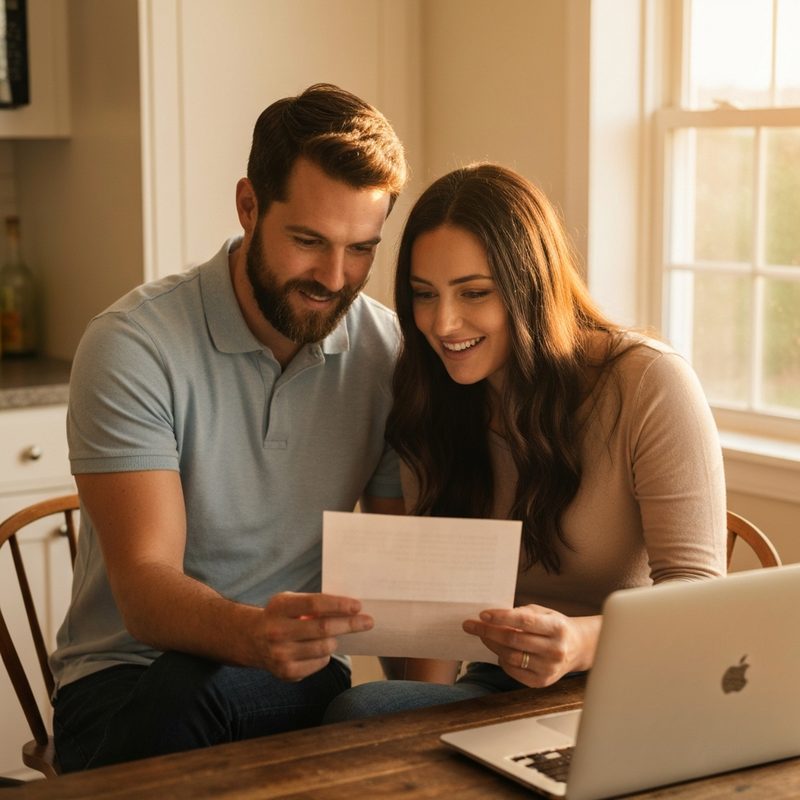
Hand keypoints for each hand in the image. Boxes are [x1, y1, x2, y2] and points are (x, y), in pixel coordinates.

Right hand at [255, 592, 372, 680]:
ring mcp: (281, 655)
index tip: (358, 606)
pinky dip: (325, 655)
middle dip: (350, 624)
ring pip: (324, 647)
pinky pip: (319, 663)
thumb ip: (314, 603)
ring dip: (335, 639)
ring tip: (335, 634)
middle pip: (323, 628)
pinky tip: (319, 648)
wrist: (251, 639)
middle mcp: (277, 631)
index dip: (338, 605)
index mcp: (279, 607)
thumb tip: (350, 609)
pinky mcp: (286, 673)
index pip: (315, 604)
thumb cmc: (280, 616)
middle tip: (368, 621)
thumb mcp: (290, 601)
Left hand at [462, 605, 599, 687]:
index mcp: (557, 627)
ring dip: (491, 645)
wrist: (577, 647)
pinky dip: (502, 659)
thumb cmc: (554, 626)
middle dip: (488, 631)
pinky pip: (513, 670)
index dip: (501, 617)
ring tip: (482, 635)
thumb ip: (521, 614)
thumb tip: (492, 617)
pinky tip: (499, 651)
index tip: (482, 614)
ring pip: (510, 656)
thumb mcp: (543, 613)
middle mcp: (555, 649)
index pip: (524, 622)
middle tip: (470, 625)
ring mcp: (549, 668)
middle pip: (513, 640)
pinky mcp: (542, 682)